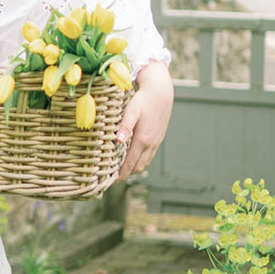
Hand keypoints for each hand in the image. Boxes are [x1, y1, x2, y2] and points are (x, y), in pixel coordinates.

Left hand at [116, 61, 173, 178]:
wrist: (161, 92)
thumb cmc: (143, 100)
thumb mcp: (131, 111)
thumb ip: (124, 126)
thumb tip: (117, 141)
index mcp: (143, 139)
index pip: (131, 163)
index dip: (122, 173)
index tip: (113, 180)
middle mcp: (151, 143)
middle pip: (139, 166)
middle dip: (128, 173)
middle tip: (115, 177)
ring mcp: (156, 141)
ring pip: (146, 161)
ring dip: (135, 167)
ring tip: (123, 170)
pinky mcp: (159, 138)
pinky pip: (150, 155)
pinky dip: (142, 160)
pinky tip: (134, 157)